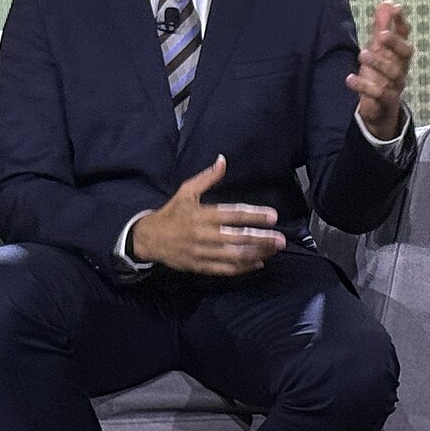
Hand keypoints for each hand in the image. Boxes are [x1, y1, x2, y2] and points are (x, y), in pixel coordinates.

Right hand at [127, 156, 286, 274]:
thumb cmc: (172, 213)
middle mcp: (203, 235)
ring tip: (273, 250)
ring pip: (234, 256)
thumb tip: (223, 160)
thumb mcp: (186, 191)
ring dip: (256, 254)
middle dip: (261, 239)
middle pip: (237, 238)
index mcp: (202, 215)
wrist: (149, 239)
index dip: (253, 216)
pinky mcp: (200, 266)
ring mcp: (202, 253)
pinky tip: (258, 263)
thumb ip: (207, 178)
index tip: (272, 216)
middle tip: (280, 239)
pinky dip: (243, 268)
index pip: (232, 215)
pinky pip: (225, 270)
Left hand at [348, 1, 412, 140]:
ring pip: (392, 74)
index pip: (405, 36)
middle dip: (395, 43)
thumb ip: (382, 27)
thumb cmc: (380, 74)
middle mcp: (401, 68)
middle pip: (405, 54)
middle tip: (381, 35)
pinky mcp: (385, 101)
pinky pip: (378, 93)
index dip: (401, 23)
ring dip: (378, 63)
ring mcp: (395, 85)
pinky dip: (364, 86)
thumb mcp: (379, 50)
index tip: (395, 8)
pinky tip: (350, 79)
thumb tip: (387, 3)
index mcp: (399, 54)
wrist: (380, 109)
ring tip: (362, 54)